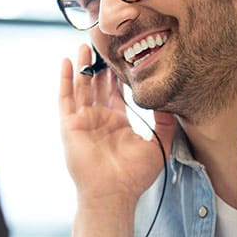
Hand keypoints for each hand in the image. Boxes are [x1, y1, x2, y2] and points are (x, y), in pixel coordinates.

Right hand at [59, 44, 175, 203]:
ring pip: (82, 87)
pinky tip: (68, 61)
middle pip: (98, 86)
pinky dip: (66, 79)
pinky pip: (65, 98)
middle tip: (105, 43)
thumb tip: (171, 102)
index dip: (120, 75)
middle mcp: (99, 121)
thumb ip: (165, 124)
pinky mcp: (70, 125)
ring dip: (83, 66)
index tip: (126, 55)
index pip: (117, 94)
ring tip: (86, 43)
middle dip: (101, 65)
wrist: (113, 193)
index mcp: (118, 125)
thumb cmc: (134, 176)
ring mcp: (83, 122)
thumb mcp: (159, 146)